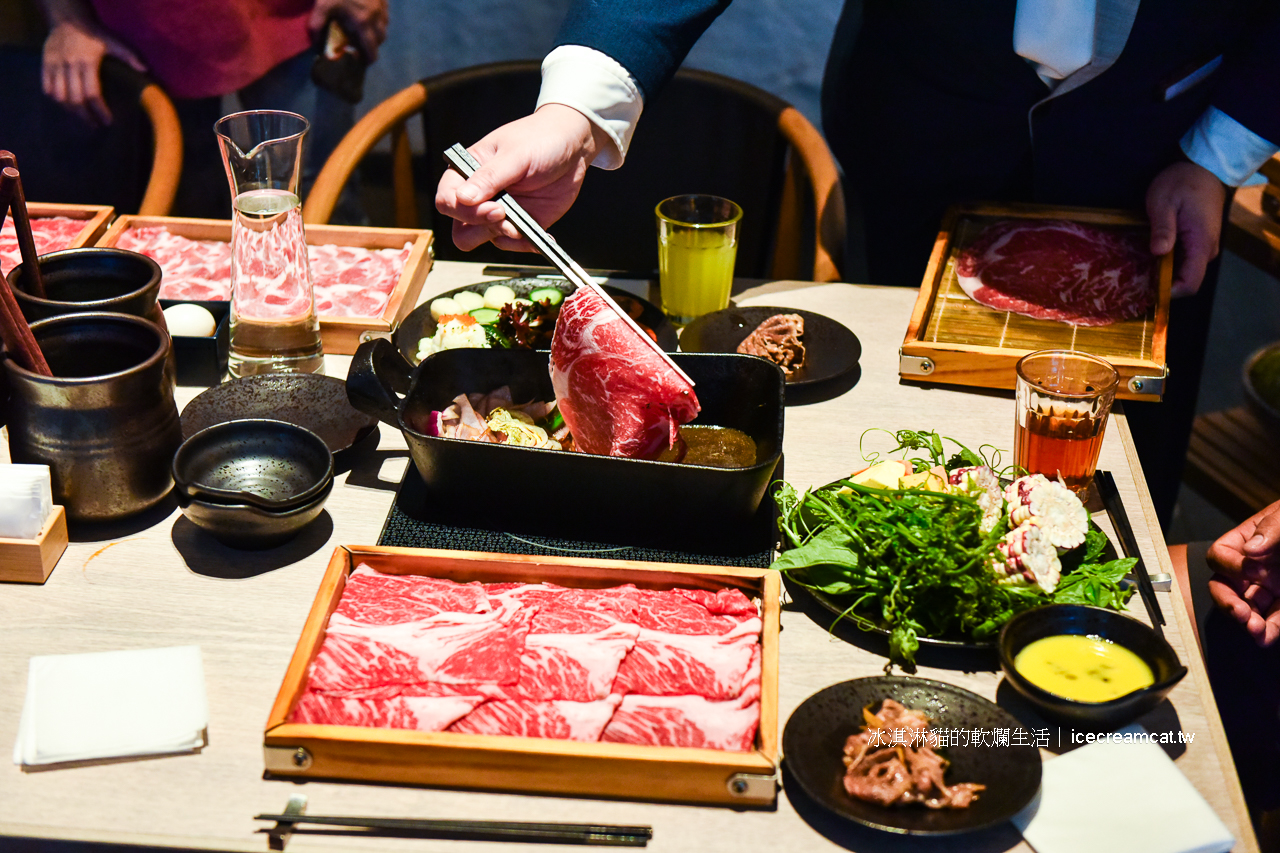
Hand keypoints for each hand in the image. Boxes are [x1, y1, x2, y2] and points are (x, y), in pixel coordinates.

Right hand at [41, 17, 144, 126]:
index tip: (108, 121)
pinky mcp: (45, 63)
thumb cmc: (94, 34)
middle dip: (85, 115)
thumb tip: (145, 70)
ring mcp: (55, 64)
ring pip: (59, 96)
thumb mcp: (113, 42)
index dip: (100, 110)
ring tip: (82, 116)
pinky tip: (67, 105)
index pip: (92, 93)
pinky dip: (56, 99)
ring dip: (70, 110)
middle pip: (75, 99)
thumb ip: (128, 56)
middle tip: (95, 124)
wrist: (68, 20)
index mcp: (88, 62)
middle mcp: (69, 64)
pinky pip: (46, 87)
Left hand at [309, 0, 388, 62]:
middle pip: (381, 40)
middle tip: (361, 45)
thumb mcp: (323, 4)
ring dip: (377, 32)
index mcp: (363, 24)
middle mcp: (377, 18)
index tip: (362, 61)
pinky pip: (385, 13)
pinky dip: (379, 18)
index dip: (368, 59)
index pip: (371, 50)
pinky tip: (369, 12)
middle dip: (373, 45)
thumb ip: (317, 24)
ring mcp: (382, 6)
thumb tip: (314, 42)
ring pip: (385, 26)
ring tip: (366, 29)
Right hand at [434, 104, 605, 252]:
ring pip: (484, 239)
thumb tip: (463, 198)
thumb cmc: (538, 139)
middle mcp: (479, 196)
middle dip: (481, 228)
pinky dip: (525, 244)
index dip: (464, 211)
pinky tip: (539, 235)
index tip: (493, 207)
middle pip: (461, 229)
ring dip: (503, 236)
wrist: (571, 146)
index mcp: (467, 172)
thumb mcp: (515, 154)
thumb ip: (490, 177)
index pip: (447, 200)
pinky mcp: (519, 223)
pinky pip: (512, 243)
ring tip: (524, 226)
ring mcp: (498, 212)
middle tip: (506, 217)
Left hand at [1146, 160, 1226, 297]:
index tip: (1145, 290)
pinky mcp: (1199, 242)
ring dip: (1162, 272)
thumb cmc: (1182, 182)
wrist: (1203, 168)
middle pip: (1185, 280)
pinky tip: (1148, 256)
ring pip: (1183, 271)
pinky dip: (1166, 262)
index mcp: (1201, 243)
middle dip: (1161, 283)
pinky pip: (1183, 261)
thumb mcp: (1164, 202)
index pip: (1190, 283)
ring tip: (1137, 267)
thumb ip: (1163, 228)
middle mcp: (1206, 250)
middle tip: (1133, 279)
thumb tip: (1159, 253)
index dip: (1169, 292)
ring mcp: (1204, 247)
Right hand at [1207, 499, 1279, 645]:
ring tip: (1256, 630)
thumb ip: (1273, 528)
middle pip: (1225, 586)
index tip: (1254, 570)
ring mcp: (1271, 586)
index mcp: (1249, 540)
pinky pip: (1275, 619)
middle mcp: (1255, 566)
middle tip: (1240, 612)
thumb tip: (1251, 550)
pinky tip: (1266, 637)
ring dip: (1248, 622)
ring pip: (1248, 607)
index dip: (1230, 565)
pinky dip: (1269, 630)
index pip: (1221, 555)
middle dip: (1228, 601)